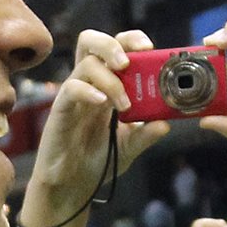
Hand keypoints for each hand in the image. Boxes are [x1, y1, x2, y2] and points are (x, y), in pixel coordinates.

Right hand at [23, 30, 169, 226]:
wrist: (72, 186)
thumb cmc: (96, 160)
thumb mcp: (129, 147)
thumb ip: (146, 134)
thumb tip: (166, 123)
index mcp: (106, 85)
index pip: (115, 48)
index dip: (131, 40)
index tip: (151, 49)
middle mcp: (89, 84)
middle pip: (91, 42)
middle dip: (113, 44)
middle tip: (130, 61)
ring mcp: (73, 96)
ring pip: (86, 64)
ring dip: (111, 79)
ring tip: (125, 104)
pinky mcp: (61, 110)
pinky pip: (71, 89)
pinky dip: (89, 91)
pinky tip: (103, 103)